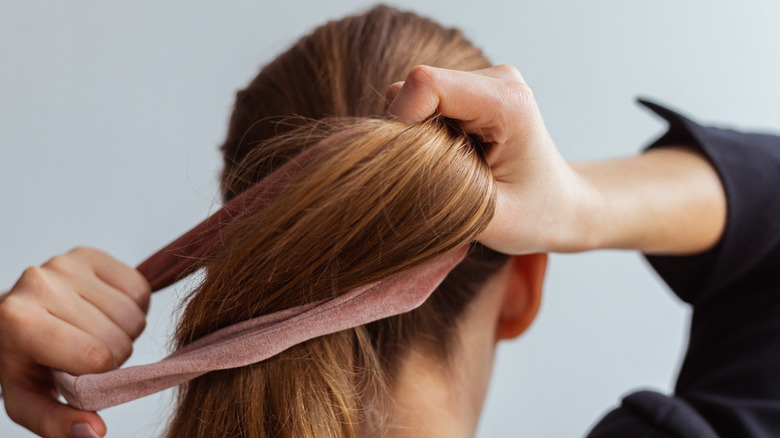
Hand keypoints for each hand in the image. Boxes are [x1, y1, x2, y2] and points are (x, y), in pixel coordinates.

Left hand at [0, 247, 150, 437]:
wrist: (12, 320)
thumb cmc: (24, 363)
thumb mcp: (29, 402)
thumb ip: (58, 423)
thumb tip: (95, 431)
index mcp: (18, 321)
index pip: (96, 357)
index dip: (98, 375)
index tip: (78, 375)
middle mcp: (39, 282)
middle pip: (118, 337)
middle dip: (112, 354)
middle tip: (86, 354)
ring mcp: (65, 263)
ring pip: (133, 314)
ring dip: (124, 332)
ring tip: (95, 333)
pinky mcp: (89, 254)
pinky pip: (139, 287)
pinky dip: (133, 306)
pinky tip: (105, 312)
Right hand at [386, 65, 725, 254]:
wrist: (563, 206)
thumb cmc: (536, 215)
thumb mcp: (487, 217)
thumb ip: (436, 191)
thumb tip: (384, 171)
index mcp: (508, 103)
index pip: (425, 84)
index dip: (402, 122)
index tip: (412, 167)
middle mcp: (496, 79)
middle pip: (414, 90)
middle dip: (408, 136)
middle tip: (437, 176)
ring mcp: (483, 81)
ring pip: (413, 97)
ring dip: (416, 138)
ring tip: (450, 169)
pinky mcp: (470, 90)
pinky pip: (421, 104)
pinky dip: (423, 136)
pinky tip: (451, 160)